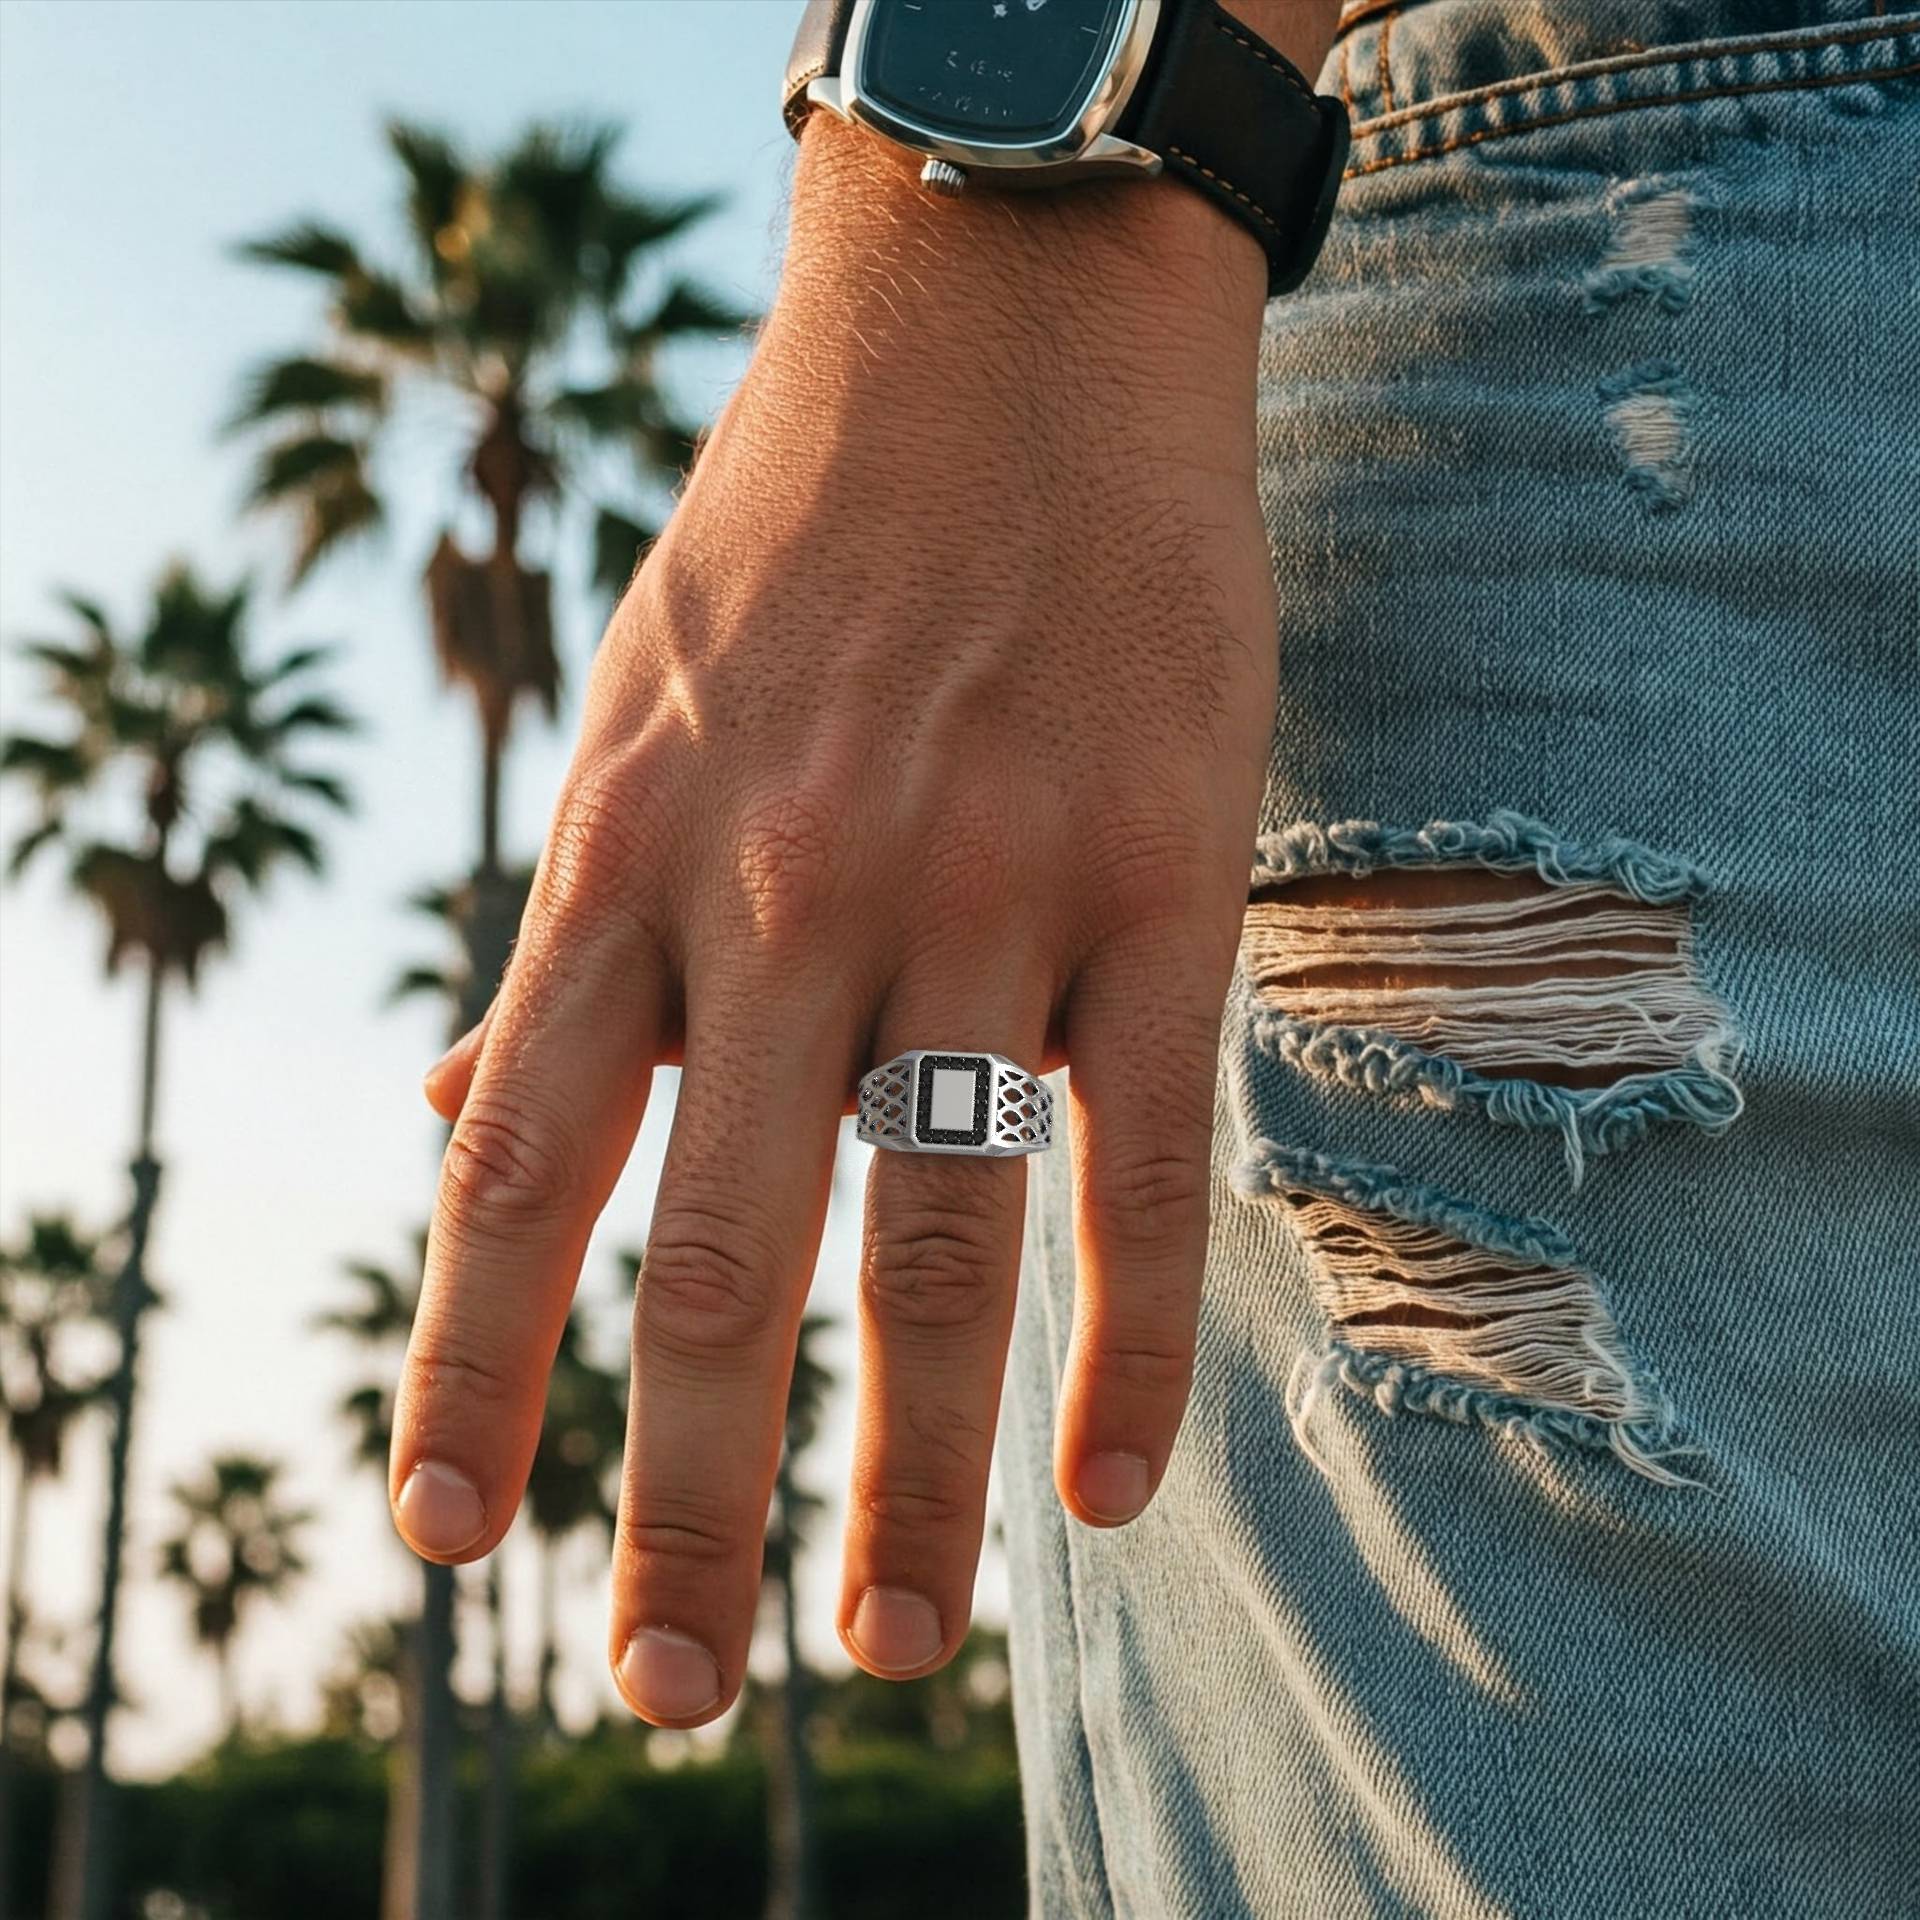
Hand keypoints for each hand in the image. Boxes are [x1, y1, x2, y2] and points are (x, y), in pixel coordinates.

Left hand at [392, 113, 1277, 1726]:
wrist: (1002, 332)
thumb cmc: (801, 539)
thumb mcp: (623, 718)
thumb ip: (569, 947)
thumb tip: (467, 1129)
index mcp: (630, 859)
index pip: (520, 1172)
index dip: (472, 1370)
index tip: (451, 1543)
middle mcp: (792, 899)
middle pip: (728, 1264)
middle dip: (690, 1502)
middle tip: (680, 1687)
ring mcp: (988, 892)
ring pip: (942, 1242)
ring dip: (915, 1478)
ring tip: (890, 1643)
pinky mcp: (1162, 880)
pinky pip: (1143, 1155)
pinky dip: (1130, 1341)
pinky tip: (1118, 1488)